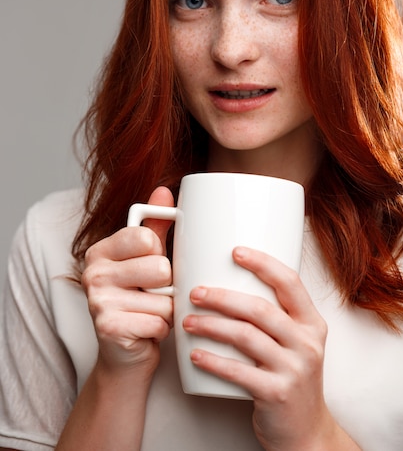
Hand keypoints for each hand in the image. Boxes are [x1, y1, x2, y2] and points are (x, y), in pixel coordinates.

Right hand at [81, 187, 173, 375]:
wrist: (124, 355)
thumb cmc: (138, 301)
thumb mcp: (145, 259)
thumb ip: (156, 226)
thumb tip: (165, 190)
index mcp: (101, 250)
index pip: (147, 238)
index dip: (160, 254)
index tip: (149, 266)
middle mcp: (93, 272)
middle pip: (160, 268)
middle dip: (167, 287)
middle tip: (152, 295)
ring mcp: (97, 301)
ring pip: (164, 298)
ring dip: (166, 311)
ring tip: (150, 314)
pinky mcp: (108, 328)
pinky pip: (159, 321)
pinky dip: (161, 330)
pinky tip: (145, 331)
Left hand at [182, 246, 335, 449]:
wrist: (306, 432)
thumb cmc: (290, 377)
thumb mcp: (295, 342)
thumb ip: (275, 316)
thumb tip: (231, 282)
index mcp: (311, 323)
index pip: (290, 282)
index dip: (263, 263)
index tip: (235, 252)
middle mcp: (307, 343)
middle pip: (260, 308)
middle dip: (222, 297)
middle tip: (196, 292)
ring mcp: (294, 369)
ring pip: (246, 336)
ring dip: (211, 326)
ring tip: (188, 321)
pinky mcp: (277, 393)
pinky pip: (238, 372)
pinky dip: (213, 360)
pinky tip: (195, 354)